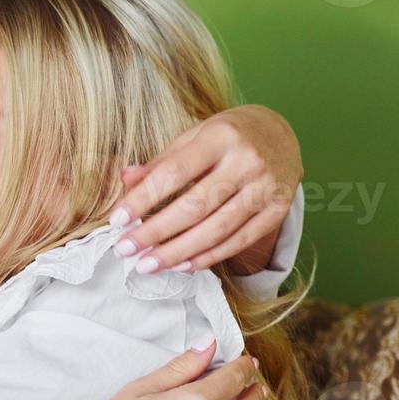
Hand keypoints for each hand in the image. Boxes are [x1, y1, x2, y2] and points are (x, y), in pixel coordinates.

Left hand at [108, 105, 301, 273]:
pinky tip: (182, 265)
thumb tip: (125, 180)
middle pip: (195, 207)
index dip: (143, 199)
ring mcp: (266, 188)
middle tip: (126, 250)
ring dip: (178, 252)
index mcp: (220, 137)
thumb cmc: (228, 135)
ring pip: (217, 230)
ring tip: (148, 264)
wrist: (281, 134)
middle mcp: (247, 162)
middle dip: (156, 233)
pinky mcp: (278, 211)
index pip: (174, 172)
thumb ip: (162, 161)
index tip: (117, 220)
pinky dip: (208, 257)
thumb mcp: (194, 136)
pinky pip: (238, 241)